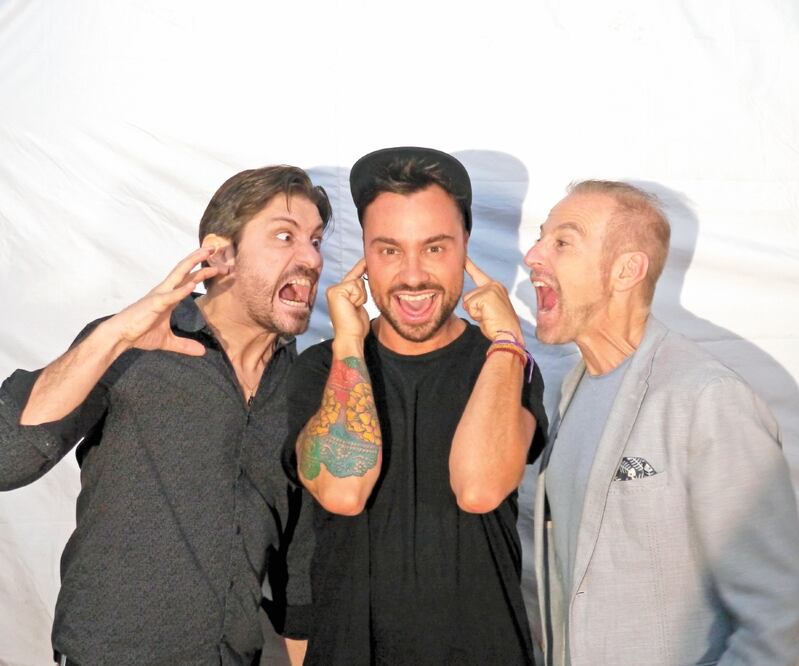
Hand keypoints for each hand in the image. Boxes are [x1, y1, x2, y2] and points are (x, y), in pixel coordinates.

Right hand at [104, 247, 222, 355]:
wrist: (120, 336)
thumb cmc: (139, 333)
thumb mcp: (168, 341)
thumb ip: (185, 345)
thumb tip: (202, 352)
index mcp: (168, 297)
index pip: (188, 280)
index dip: (202, 273)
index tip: (218, 268)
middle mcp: (164, 291)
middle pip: (184, 271)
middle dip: (199, 259)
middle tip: (215, 248)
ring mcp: (159, 296)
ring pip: (178, 275)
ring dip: (193, 263)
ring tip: (206, 254)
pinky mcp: (153, 304)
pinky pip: (170, 295)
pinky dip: (182, 290)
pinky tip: (193, 284)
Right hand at [327, 258, 369, 341]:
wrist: (351, 336)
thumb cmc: (355, 325)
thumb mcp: (359, 304)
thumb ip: (359, 291)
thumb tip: (364, 278)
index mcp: (338, 292)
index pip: (353, 276)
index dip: (360, 267)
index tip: (366, 258)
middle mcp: (334, 289)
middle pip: (357, 279)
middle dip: (362, 293)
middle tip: (355, 307)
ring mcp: (333, 290)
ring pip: (357, 282)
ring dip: (361, 296)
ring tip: (354, 308)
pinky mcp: (336, 292)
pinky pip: (355, 286)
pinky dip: (359, 297)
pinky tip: (353, 306)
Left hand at [462, 257, 523, 342]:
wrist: (509, 335)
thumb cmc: (499, 326)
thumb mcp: (489, 309)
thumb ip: (480, 301)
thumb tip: (467, 302)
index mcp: (496, 288)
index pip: (478, 275)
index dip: (469, 266)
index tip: (462, 257)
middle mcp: (494, 285)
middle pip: (468, 296)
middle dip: (473, 309)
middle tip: (488, 316)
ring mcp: (490, 289)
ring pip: (467, 301)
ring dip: (474, 312)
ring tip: (488, 317)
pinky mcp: (486, 296)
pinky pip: (469, 306)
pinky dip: (475, 315)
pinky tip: (487, 317)